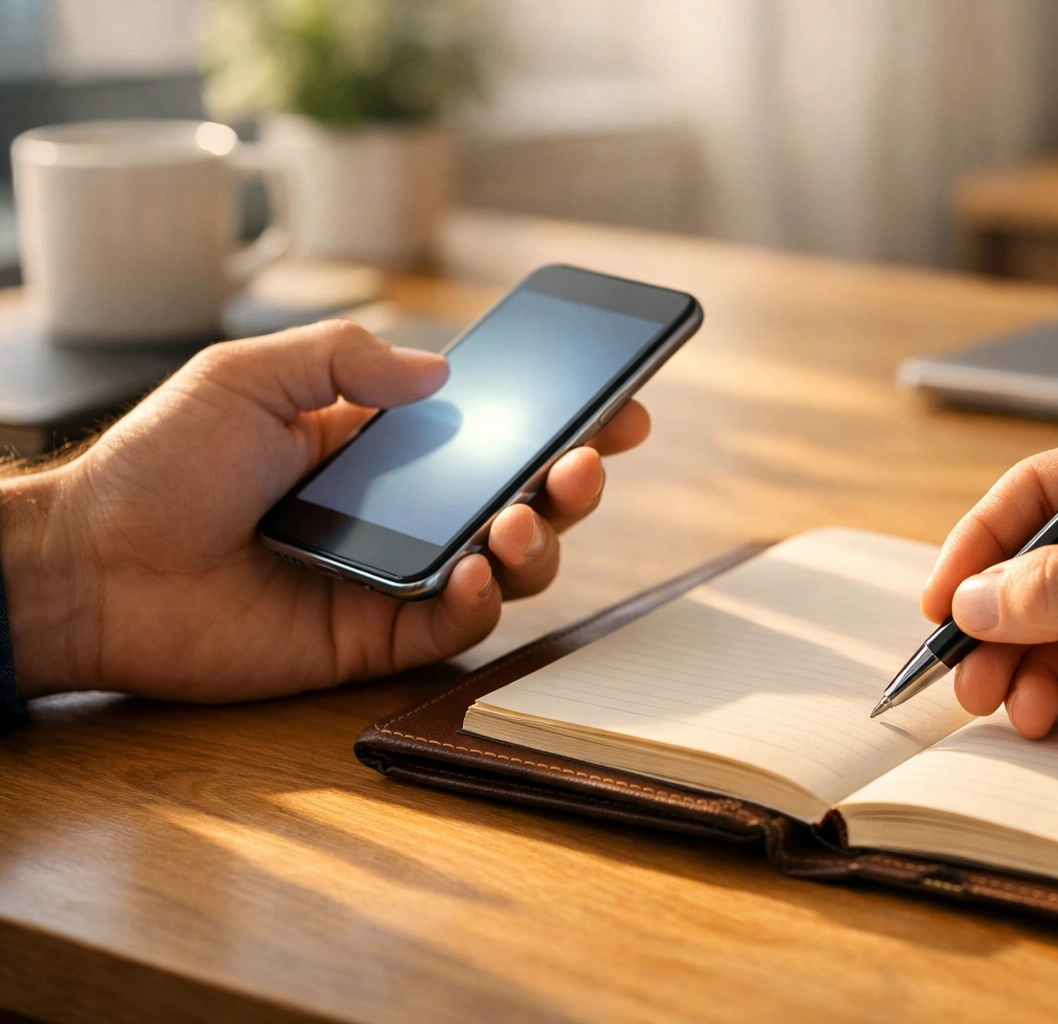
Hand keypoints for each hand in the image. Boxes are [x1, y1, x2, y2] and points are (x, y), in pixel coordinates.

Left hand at [0, 320, 649, 701]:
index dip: (562, 420)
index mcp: (382, 445)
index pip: (493, 431)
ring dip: (540, 540)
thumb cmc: (157, 465)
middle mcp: (405, 511)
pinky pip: (456, 623)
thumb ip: (343, 358)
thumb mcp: (248, 377)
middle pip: (522, 499)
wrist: (92, 566)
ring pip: (507, 566)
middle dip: (575, 479)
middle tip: (588, 460)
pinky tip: (477, 566)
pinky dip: (483, 598)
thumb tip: (440, 369)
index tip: (618, 405)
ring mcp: (396, 575)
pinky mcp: (375, 636)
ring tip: (522, 516)